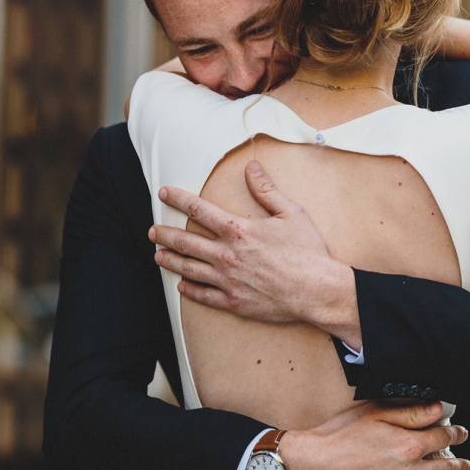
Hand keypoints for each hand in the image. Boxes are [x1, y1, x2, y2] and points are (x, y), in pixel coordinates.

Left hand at [149, 161, 361, 344]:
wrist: (317, 290)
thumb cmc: (307, 251)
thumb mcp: (291, 212)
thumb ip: (266, 190)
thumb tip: (251, 168)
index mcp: (239, 231)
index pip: (199, 210)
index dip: (179, 199)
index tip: (164, 193)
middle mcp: (227, 255)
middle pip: (185, 242)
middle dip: (164, 234)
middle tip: (152, 231)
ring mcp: (228, 281)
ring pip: (189, 269)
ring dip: (170, 261)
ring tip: (158, 256)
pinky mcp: (234, 302)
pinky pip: (203, 295)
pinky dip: (189, 290)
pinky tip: (182, 286)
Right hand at [281, 402, 469, 469]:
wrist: (319, 460)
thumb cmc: (343, 435)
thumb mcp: (377, 413)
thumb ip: (410, 413)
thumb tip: (437, 409)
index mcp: (408, 446)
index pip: (443, 438)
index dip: (456, 434)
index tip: (461, 433)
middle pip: (445, 469)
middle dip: (460, 465)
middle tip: (467, 463)